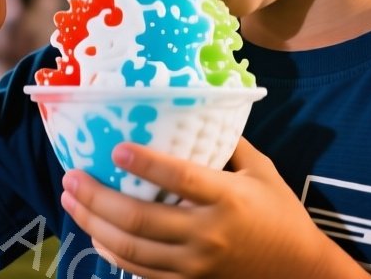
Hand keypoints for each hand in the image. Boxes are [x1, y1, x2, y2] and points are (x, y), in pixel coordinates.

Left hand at [60, 138, 359, 278]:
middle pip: (139, 219)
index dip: (145, 163)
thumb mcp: (261, 170)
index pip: (180, 178)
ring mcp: (195, 264)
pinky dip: (112, 252)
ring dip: (93, 224)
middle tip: (71, 176)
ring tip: (70, 200)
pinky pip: (140, 270)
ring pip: (131, 249)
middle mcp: (208, 234)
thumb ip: (228, 143)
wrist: (299, 271)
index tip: (115, 148)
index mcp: (228, 199)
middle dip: (97, 197)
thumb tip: (192, 107)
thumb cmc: (280, 213)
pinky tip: (95, 234)